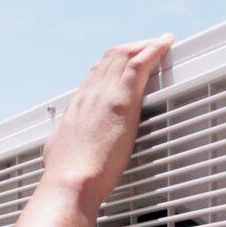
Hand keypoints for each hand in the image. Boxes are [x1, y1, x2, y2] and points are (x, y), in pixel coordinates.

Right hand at [41, 34, 173, 209]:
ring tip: (159, 43)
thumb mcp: (59, 152)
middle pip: (109, 60)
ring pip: (122, 56)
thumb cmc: (67, 176)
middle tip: (147, 49)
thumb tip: (65, 146)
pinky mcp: (121, 101)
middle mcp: (87, 97)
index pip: (94, 76)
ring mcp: (103, 96)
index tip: (123, 64)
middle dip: (130, 50)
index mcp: (75, 109)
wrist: (70, 182)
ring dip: (143, 46)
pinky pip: (138, 65)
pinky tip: (165, 44)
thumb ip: (67, 142)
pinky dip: (153, 50)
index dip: (111, 65)